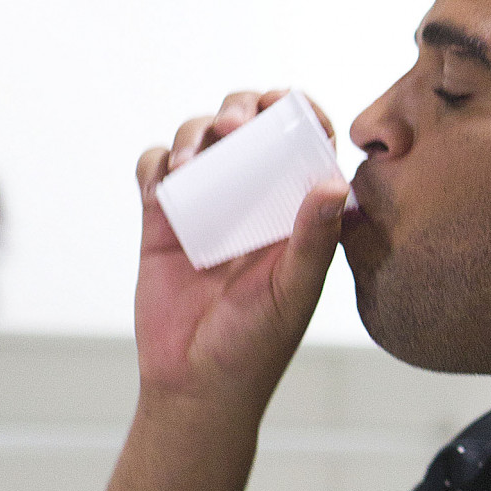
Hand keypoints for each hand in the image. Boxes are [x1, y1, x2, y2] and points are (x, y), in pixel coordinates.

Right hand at [134, 89, 347, 421]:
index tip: (286, 104)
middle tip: (234, 126)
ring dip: (193, 133)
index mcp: (295, 213)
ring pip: (199, 140)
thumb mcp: (293, 294)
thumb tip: (335, 182)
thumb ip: (315, 241)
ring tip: (191, 160)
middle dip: (240, 110)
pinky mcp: (162, 220)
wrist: (194, 386)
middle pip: (247, 128)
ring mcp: (207, 207)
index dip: (298, 113)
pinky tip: (162, 182)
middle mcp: (254, 202)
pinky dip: (156, 163)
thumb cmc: (255, 348)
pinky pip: (155, 171)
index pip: (304, 145)